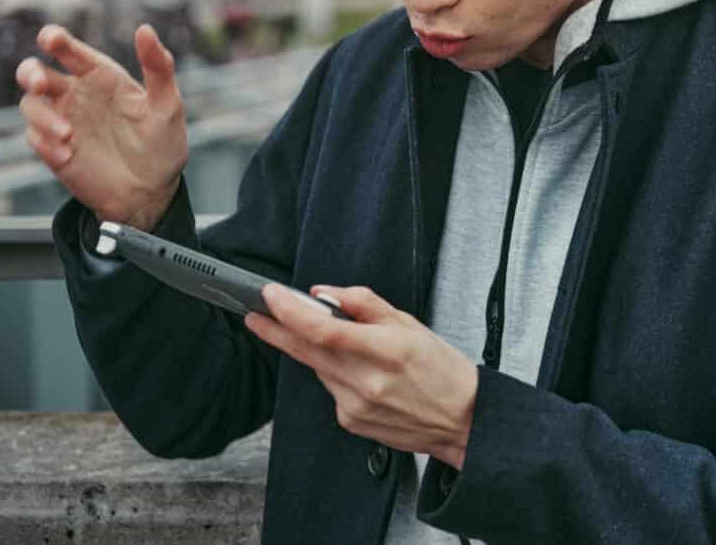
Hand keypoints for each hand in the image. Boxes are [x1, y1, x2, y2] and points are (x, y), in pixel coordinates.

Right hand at [17, 23, 188, 229]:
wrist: (150, 192)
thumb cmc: (162, 143)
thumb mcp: (167, 104)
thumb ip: (158, 67)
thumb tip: (145, 29)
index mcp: (102, 76)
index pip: (71, 51)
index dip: (56, 39)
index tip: (50, 39)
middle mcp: (77, 94)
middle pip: (35, 72)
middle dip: (30, 73)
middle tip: (41, 84)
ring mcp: (62, 120)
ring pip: (30, 104)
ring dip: (42, 116)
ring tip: (68, 134)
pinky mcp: (53, 149)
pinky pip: (34, 138)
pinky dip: (45, 144)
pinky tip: (67, 155)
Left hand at [246, 285, 478, 469]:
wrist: (461, 419)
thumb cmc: (442, 368)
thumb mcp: (410, 323)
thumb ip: (364, 304)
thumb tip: (323, 294)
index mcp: (385, 349)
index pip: (324, 329)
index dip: (291, 312)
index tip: (271, 296)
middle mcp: (366, 381)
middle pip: (307, 351)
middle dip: (276, 330)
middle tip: (255, 315)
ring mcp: (354, 405)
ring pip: (319, 369)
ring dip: (316, 351)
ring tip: (339, 343)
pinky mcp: (349, 421)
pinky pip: (330, 389)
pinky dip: (335, 374)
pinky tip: (359, 373)